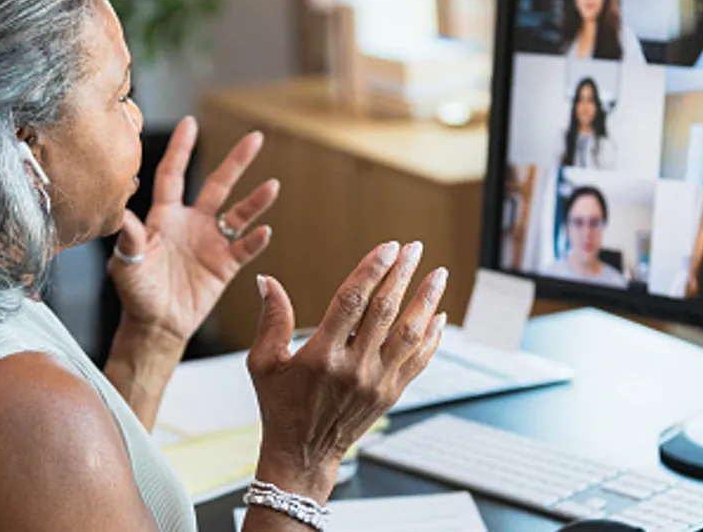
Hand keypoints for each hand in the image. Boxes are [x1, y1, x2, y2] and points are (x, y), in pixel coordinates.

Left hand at [108, 116, 279, 344]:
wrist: (156, 325)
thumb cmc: (136, 293)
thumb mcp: (126, 263)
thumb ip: (129, 237)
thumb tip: (122, 212)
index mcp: (165, 217)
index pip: (174, 174)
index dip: (181, 149)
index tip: (190, 123)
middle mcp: (192, 223)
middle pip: (218, 184)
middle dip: (236, 161)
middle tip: (256, 138)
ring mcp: (211, 242)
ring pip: (239, 214)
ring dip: (256, 200)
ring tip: (272, 185)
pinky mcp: (225, 265)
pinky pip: (245, 248)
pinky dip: (256, 240)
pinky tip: (265, 231)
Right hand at [246, 241, 448, 500]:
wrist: (304, 453)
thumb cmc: (280, 406)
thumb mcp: (264, 363)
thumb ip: (271, 320)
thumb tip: (267, 281)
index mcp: (322, 356)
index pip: (352, 302)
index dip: (371, 270)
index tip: (387, 247)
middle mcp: (354, 368)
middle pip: (385, 311)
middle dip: (402, 275)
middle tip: (414, 249)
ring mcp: (377, 382)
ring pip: (410, 334)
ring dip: (426, 301)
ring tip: (438, 274)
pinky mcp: (391, 394)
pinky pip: (418, 360)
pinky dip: (431, 336)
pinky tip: (438, 315)